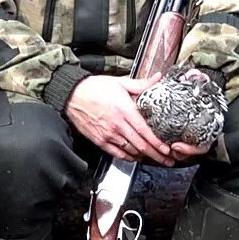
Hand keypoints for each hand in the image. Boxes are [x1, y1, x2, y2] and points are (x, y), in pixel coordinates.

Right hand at [63, 74, 182, 165]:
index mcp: (124, 110)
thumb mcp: (119, 82)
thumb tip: (157, 79)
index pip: (145, 131)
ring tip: (155, 158)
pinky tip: (135, 156)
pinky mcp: (100, 140)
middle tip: (167, 160)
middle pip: (141, 145)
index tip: (167, 149)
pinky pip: (117, 153)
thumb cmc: (93, 88)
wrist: (71, 95)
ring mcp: (108, 134)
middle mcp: (117, 125)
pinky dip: (128, 157)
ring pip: (131, 151)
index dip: (158, 143)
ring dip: (144, 156)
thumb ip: (141, 84)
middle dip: (157, 155)